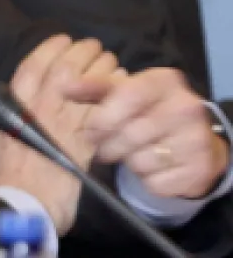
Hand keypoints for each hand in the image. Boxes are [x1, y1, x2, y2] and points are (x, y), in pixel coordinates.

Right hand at [0, 35, 120, 233]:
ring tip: (110, 62)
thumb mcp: (3, 134)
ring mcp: (63, 123)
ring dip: (102, 67)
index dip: (50, 47)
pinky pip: (105, 109)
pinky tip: (122, 85)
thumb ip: (17, 113)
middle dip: (82, 52)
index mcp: (15, 105)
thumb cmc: (8, 171)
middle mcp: (39, 108)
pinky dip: (115, 93)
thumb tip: (30, 98)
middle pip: (64, 67)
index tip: (63, 39)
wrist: (22, 202)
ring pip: (87, 83)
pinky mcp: (85, 141)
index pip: (33, 65)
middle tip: (93, 47)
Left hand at [65, 67, 229, 199]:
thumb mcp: (124, 92)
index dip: (103, 117)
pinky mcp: (198, 169)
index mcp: (164, 81)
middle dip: (109, 145)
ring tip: (133, 152)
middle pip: (130, 133)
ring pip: (140, 160)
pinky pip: (155, 182)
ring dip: (128, 162)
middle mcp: (186, 106)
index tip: (89, 131)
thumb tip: (65, 87)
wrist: (193, 141)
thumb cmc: (147, 111)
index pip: (127, 96)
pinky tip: (153, 167)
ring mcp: (196, 139)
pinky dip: (146, 179)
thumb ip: (94, 88)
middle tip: (106, 147)